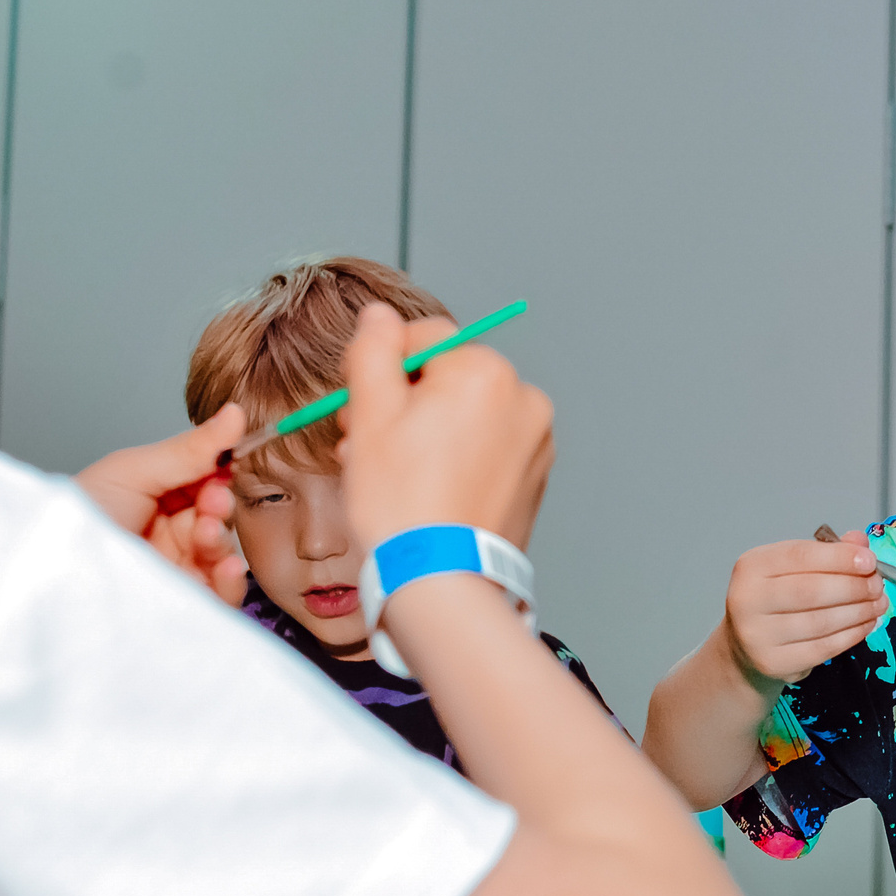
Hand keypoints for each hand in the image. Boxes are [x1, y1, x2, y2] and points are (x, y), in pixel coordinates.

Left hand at [73, 403, 248, 603]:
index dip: (221, 471)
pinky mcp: (181, 605)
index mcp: (152, 498)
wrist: (49, 578)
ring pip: (222, 553)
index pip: (204, 480)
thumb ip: (189, 449)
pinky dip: (232, 580)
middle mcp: (165, 533)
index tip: (227, 460)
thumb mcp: (132, 473)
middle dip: (219, 505)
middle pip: (217, 517)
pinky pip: (223, 596)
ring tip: (204, 533)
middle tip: (212, 500)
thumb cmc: (74, 522)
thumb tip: (236, 413)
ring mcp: (175, 570)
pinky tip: (225, 566)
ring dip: (220, 539)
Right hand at [337, 305, 553, 550]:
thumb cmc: (402, 503)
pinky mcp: (535, 476)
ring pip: (464, 415)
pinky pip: (486, 447)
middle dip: (402, 404)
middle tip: (364, 441)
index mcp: (487, 373)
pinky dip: (455, 457)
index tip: (359, 403)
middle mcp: (524, 400)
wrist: (440, 580)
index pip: (423, 338)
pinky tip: (424, 487)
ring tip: (390, 471)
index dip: (381, 367)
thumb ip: (373, 351)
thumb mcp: (370, 414)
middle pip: (446, 378)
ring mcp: (536, 441)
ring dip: (423, 431)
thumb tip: (380, 316)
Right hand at [720, 537, 887, 691]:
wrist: (748, 644)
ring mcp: (758, 635)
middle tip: (878, 585)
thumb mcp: (793, 567)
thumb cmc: (776, 599)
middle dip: (854, 586)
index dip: (839, 558)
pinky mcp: (774, 662)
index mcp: (752, 567)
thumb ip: (826, 552)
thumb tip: (859, 541)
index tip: (869, 560)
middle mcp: (747, 600)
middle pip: (811, 591)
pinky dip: (852, 634)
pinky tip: (867, 623)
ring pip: (820, 622)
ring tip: (878, 603)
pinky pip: (823, 647)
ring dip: (858, 611)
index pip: (799, 556)